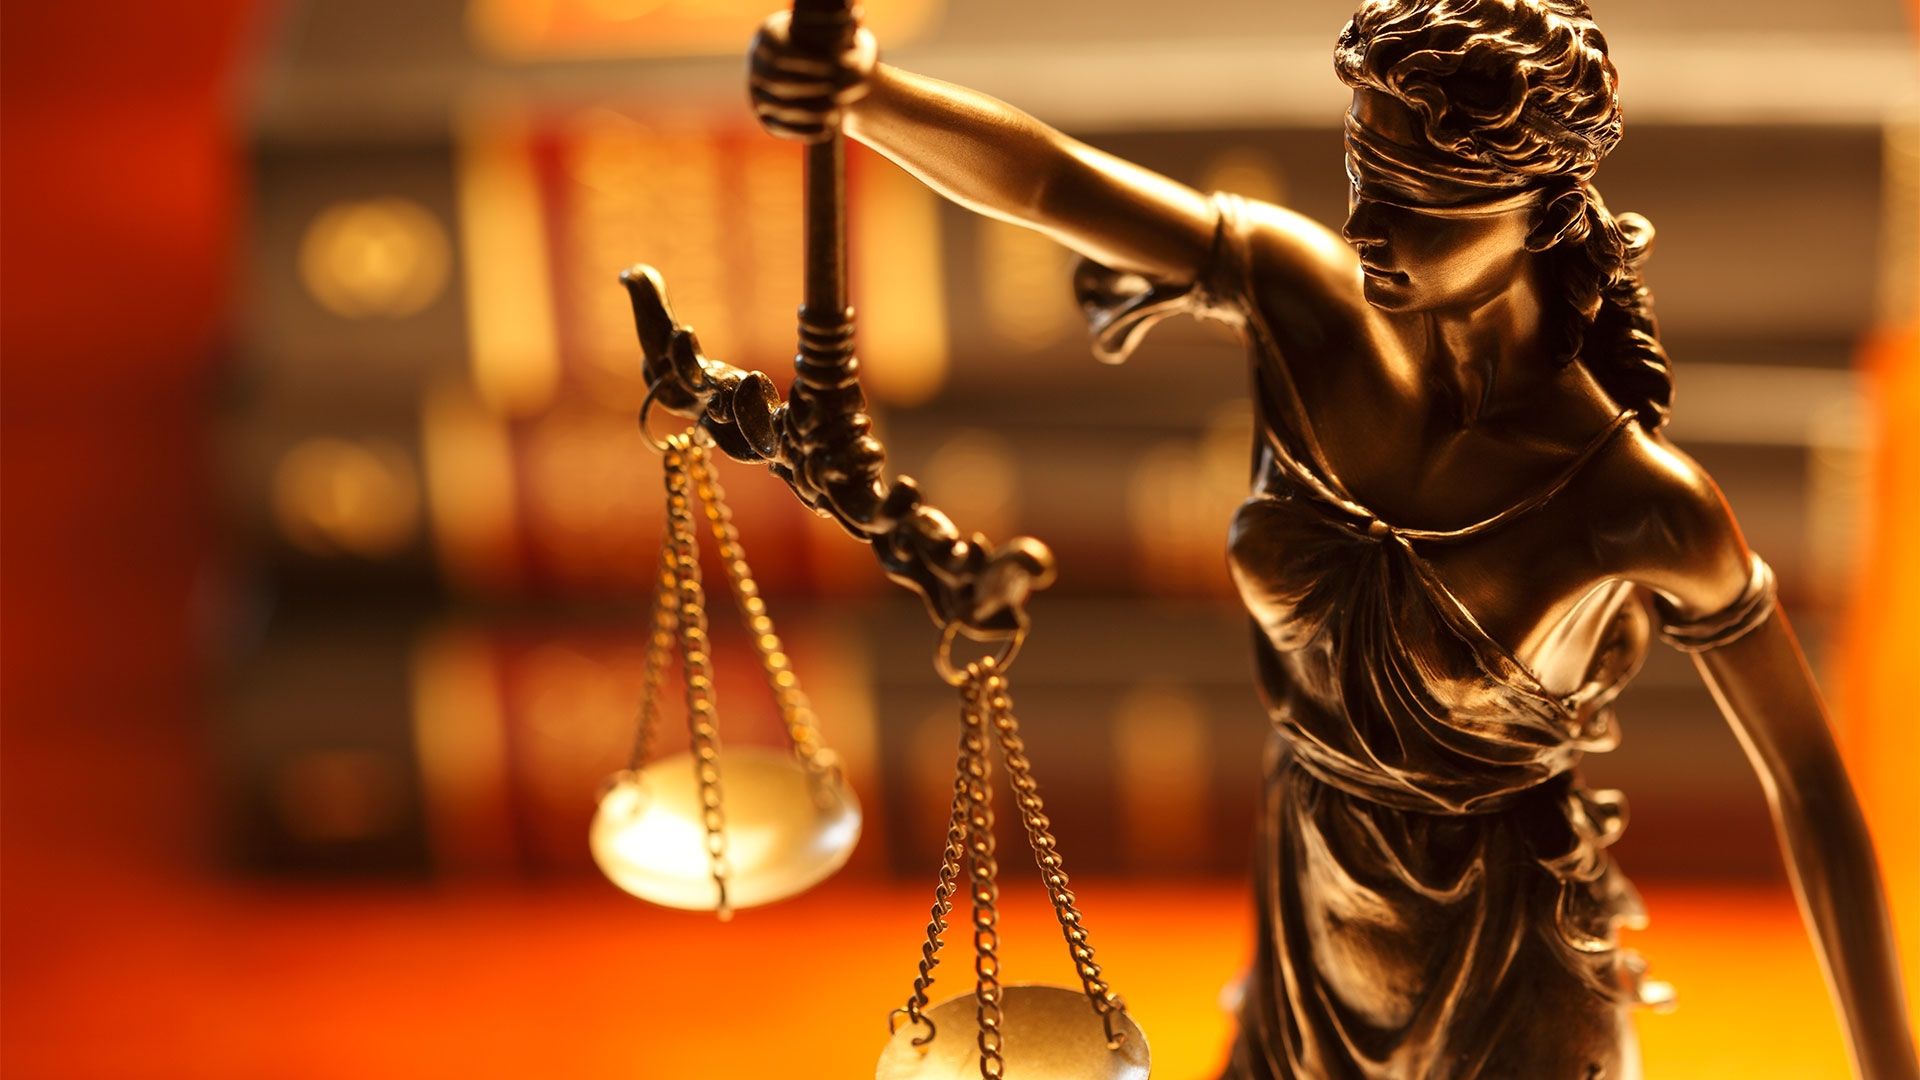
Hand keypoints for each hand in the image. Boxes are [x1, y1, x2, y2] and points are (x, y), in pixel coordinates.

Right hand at [748, 10, 876, 142]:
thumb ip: (845, 42)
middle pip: (778, 81)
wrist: (815, 64)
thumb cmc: (832, 45)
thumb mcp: (840, 36)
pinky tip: (825, 132)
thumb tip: (852, 64)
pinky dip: (801, 132)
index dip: (809, 63)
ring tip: (835, 115)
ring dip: (808, 114)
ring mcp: (755, 90)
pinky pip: (777, 127)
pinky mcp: (764, 115)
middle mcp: (755, 62)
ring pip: (777, 107)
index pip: (782, 52)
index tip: (836, 69)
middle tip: (837, 96)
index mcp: (768, 35)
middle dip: (810, 90)